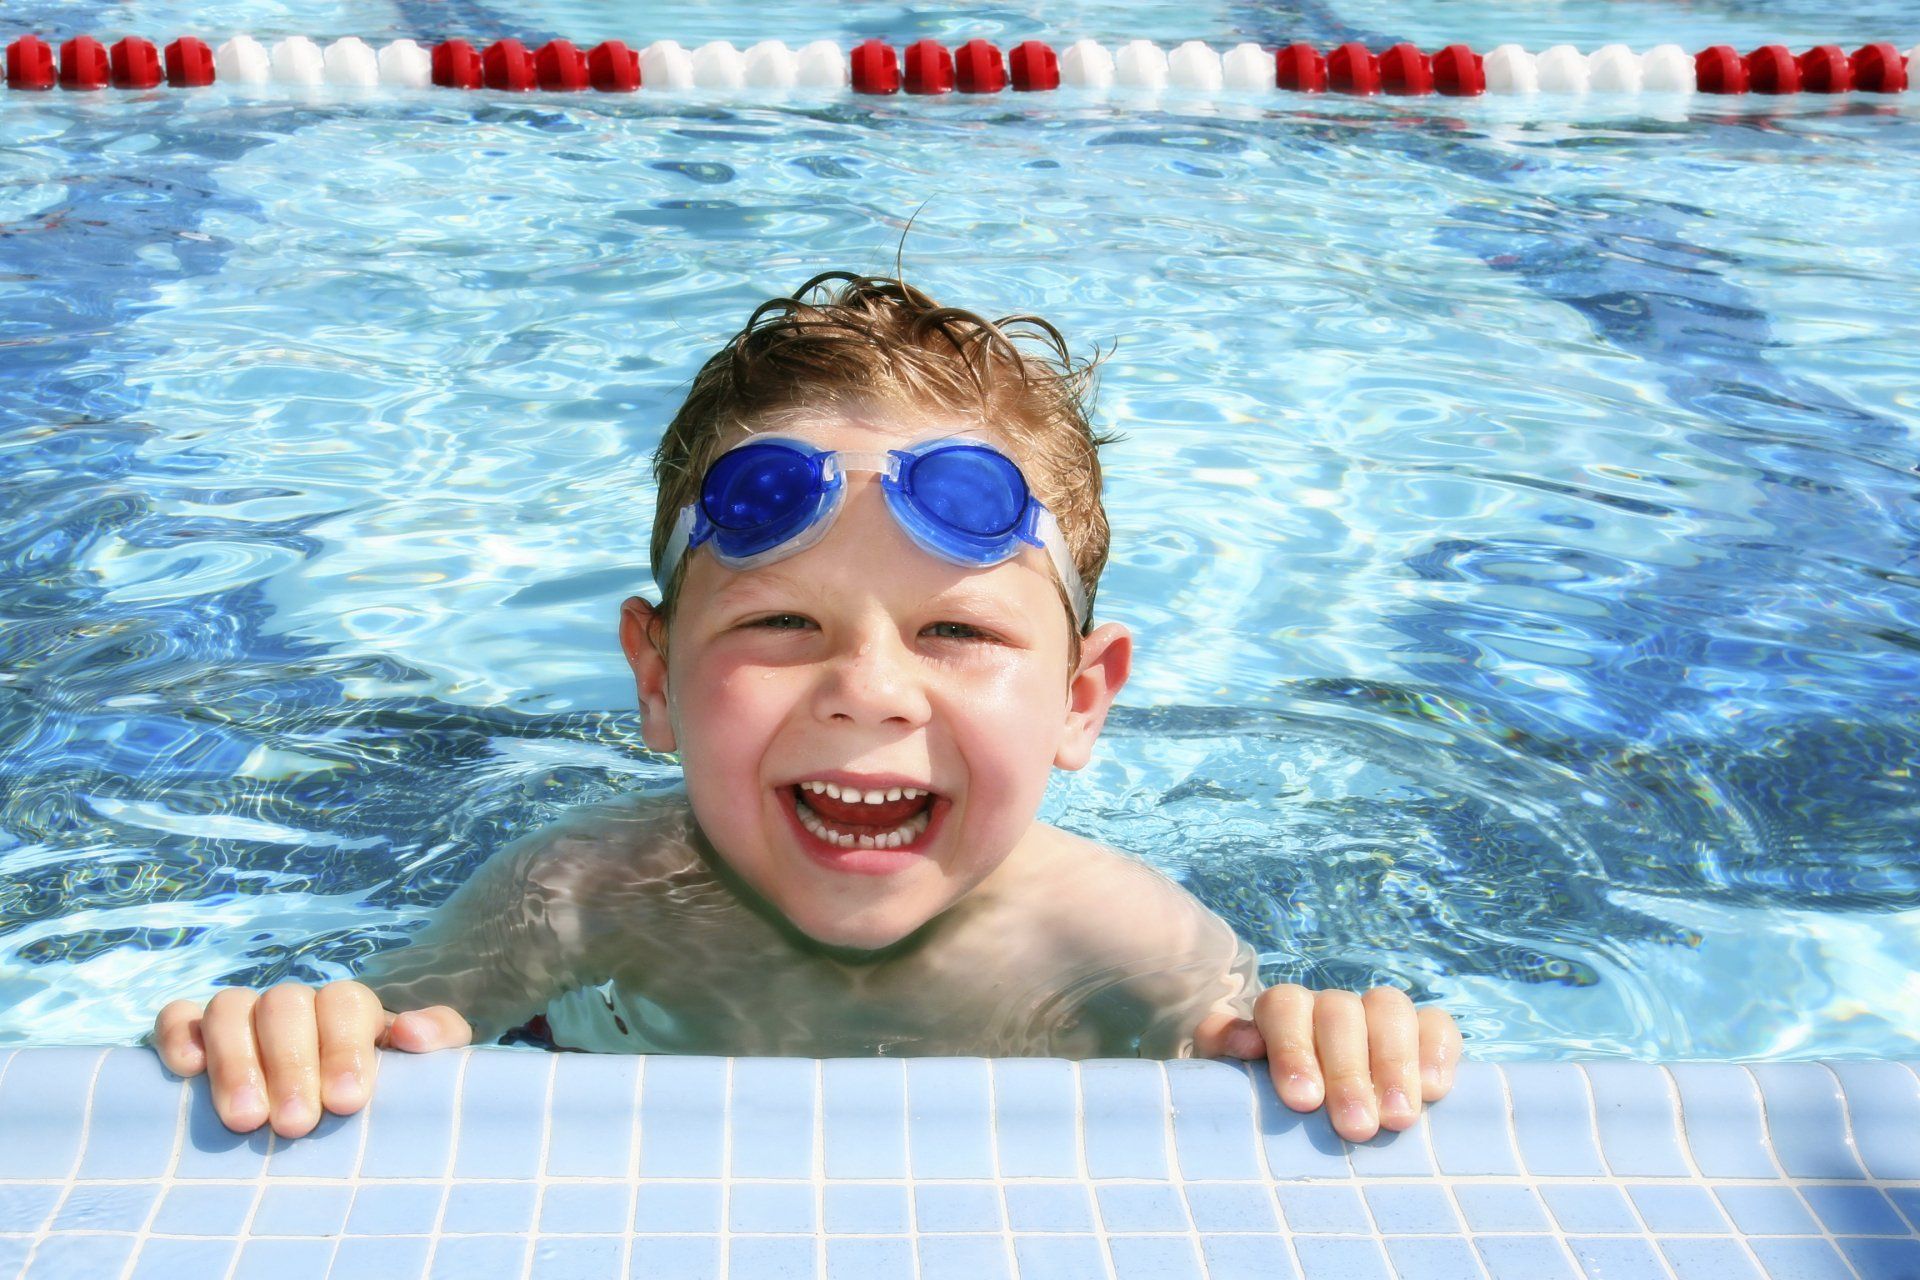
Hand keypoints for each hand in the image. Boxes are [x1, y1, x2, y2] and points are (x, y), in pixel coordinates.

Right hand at [151, 981, 471, 1137]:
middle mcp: (294, 1005)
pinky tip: (187, 1073)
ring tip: (247, 1121)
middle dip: (291, 1064)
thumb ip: (438, 1041)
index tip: (347, 1103)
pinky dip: (177, 1037)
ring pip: (230, 1007)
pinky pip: (177, 1018)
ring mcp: (242, 1016)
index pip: (345, 1003)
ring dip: (236, 1061)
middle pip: (285, 1005)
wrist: (336, 1116)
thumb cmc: (384, 1096)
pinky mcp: (194, 1035)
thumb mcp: (425, 1070)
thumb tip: (411, 1031)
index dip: (344, 1047)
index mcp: (349, 1009)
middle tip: (297, 1125)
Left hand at [1194, 984, 1461, 1141]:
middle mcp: (1330, 1006)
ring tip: (1397, 1119)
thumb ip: (1224, 1047)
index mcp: (1282, 1011)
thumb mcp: (1230, 1076)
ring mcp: (1377, 1015)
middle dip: (1349, 1072)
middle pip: (1341, 1013)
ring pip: (1389, 1010)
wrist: (1305, 1109)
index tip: (1303, 1101)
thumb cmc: (1265, 1099)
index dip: (1293, 1048)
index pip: (1285, 1007)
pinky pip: (1436, 1024)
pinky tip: (1435, 1090)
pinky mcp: (1422, 1033)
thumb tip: (1245, 1042)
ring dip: (1394, 1065)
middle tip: (1356, 1128)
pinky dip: (1437, 1052)